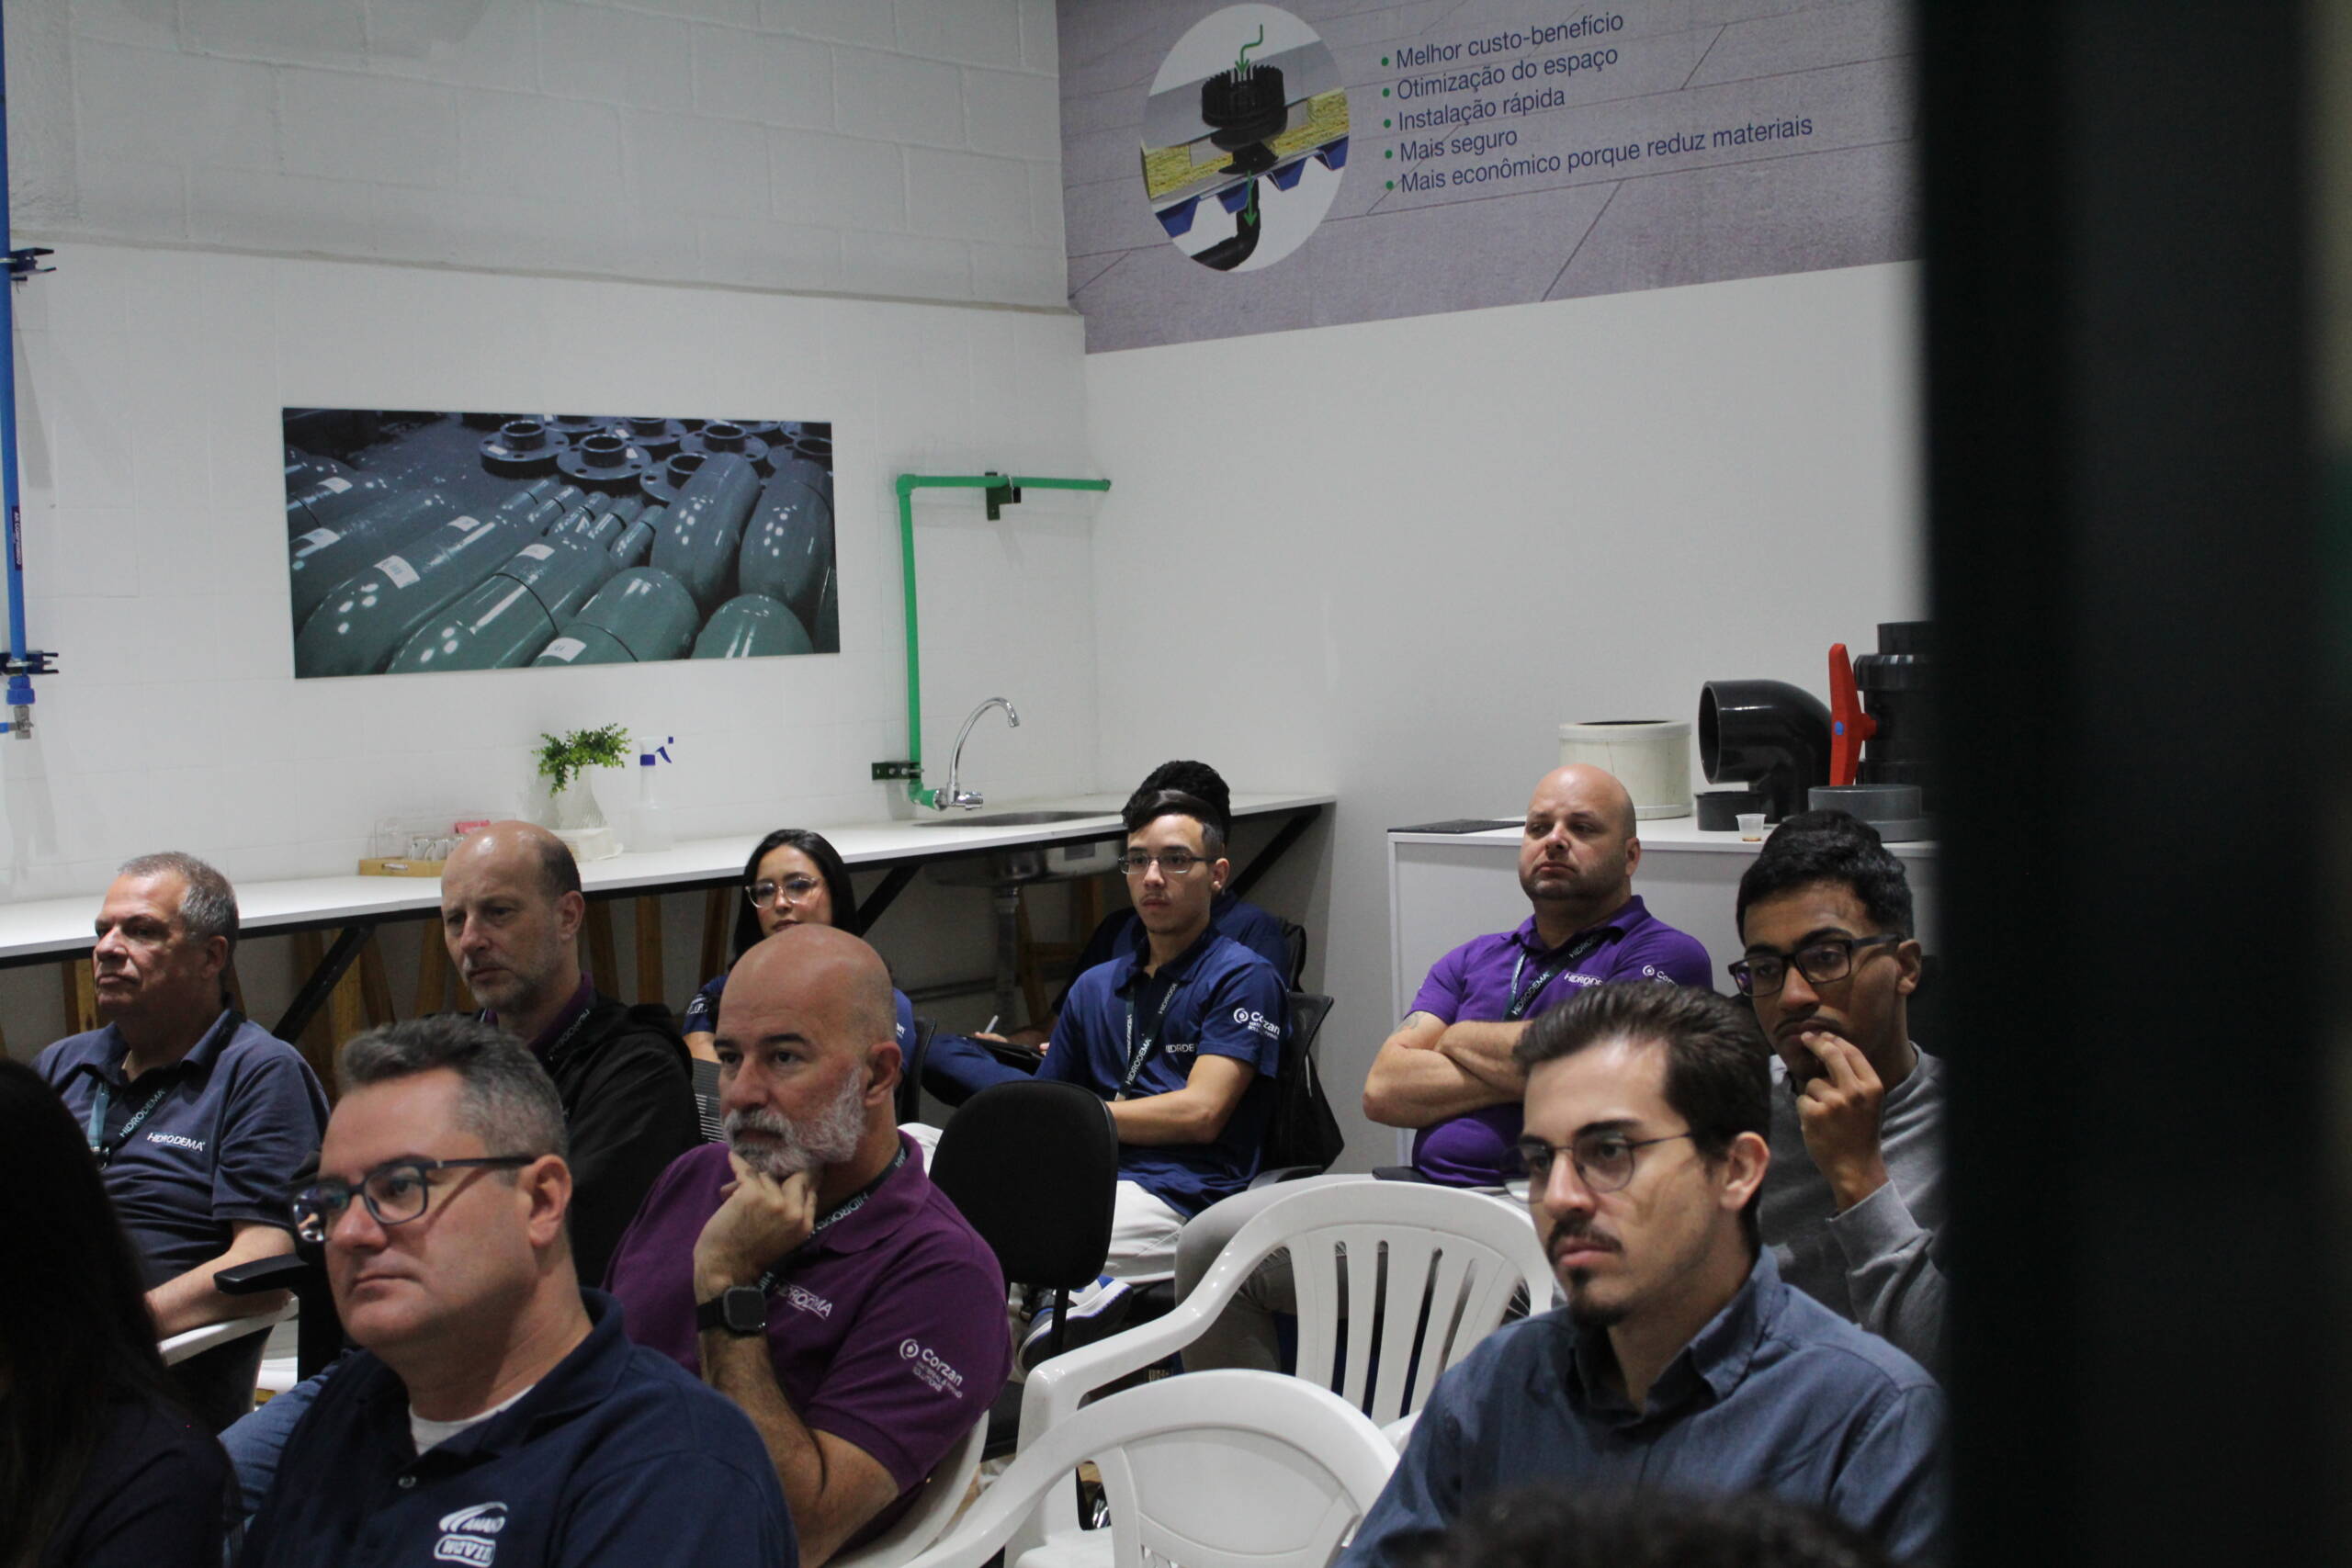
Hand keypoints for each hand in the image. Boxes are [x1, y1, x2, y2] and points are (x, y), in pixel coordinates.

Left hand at [693, 1153, 817, 1299]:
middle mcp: (794, 1211)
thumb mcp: (784, 1238)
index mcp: (804, 1224)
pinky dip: (737, 1164)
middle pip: (796, 1177)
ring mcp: (774, 1201)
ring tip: (738, 1189)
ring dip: (753, 1179)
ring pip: (767, 1176)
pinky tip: (733, 1157)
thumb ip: (790, 1213)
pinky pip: (746, 1171)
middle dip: (783, 1172)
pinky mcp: (752, 1194)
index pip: (810, 1190)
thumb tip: (784, 1182)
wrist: (725, 1269)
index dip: (802, 1178)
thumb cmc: (749, 1255)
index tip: (795, 1169)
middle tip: (776, 1162)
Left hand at [1790, 1030, 1890, 1210]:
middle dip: (1815, 1042)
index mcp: (1872, 1086)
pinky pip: (1802, 1100)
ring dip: (1813, 1095)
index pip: (1851, 1052)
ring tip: (1826, 1116)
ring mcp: (1834, 1102)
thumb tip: (1828, 1050)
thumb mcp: (1868, 1103)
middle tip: (1805, 1037)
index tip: (1821, 1034)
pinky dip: (1805, 1110)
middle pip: (1830, 1054)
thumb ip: (1853, 1080)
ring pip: (1812, 1082)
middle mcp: (1855, 1091)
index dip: (1834, 1040)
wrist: (1855, 1166)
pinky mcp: (1815, 1113)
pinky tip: (1817, 1124)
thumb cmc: (1860, 1133)